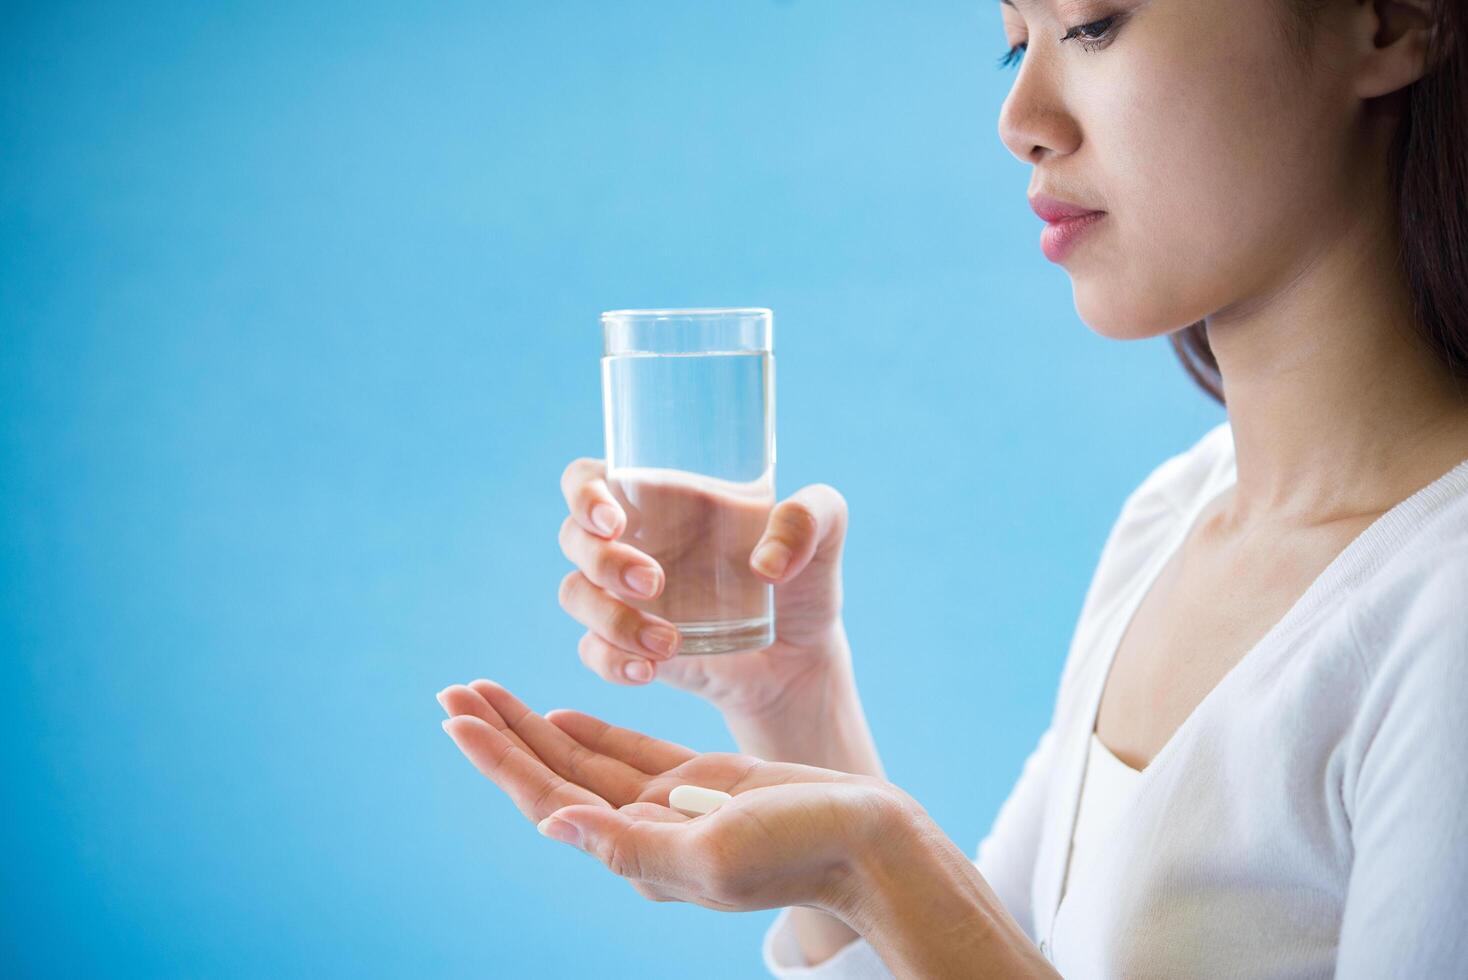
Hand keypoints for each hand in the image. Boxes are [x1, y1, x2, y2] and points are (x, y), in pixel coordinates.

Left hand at [436, 678, 909, 915]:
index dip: (500, 760)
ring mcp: (669, 806)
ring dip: (534, 726)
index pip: (549, 801)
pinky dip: (589, 731)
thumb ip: (629, 845)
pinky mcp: (700, 782)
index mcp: (638, 856)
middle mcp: (642, 833)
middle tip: (452, 690)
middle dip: (501, 734)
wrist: (871, 844)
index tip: (455, 718)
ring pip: (584, 759)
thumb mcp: (712, 855)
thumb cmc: (801, 851)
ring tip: (486, 692)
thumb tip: (550, 824)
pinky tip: (556, 713)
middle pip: (554, 776)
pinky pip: (628, 752)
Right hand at [557, 458, 849, 718]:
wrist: (802, 654)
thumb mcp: (826, 528)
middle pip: (573, 537)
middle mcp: (631, 543)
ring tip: (669, 640)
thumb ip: (811, 516)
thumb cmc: (804, 575)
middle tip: (655, 582)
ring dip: (610, 617)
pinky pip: (591, 651)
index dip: (584, 494)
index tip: (613, 519)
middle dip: (603, 561)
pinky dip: (611, 660)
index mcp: (660, 499)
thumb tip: (765, 564)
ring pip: (575, 594)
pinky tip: (650, 670)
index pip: (587, 480)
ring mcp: (622, 598)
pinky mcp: (627, 647)